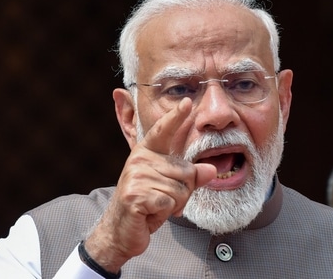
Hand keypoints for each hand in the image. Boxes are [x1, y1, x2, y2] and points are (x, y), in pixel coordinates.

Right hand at [84, 98, 215, 271]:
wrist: (120, 231)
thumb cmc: (148, 204)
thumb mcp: (172, 187)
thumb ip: (191, 176)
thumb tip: (211, 170)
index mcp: (148, 152)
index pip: (164, 131)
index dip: (176, 117)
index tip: (188, 102)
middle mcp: (140, 159)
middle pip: (186, 171)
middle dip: (183, 191)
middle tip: (164, 198)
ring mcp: (136, 176)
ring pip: (180, 189)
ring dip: (175, 204)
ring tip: (156, 206)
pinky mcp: (136, 195)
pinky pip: (170, 203)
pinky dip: (166, 213)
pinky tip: (151, 213)